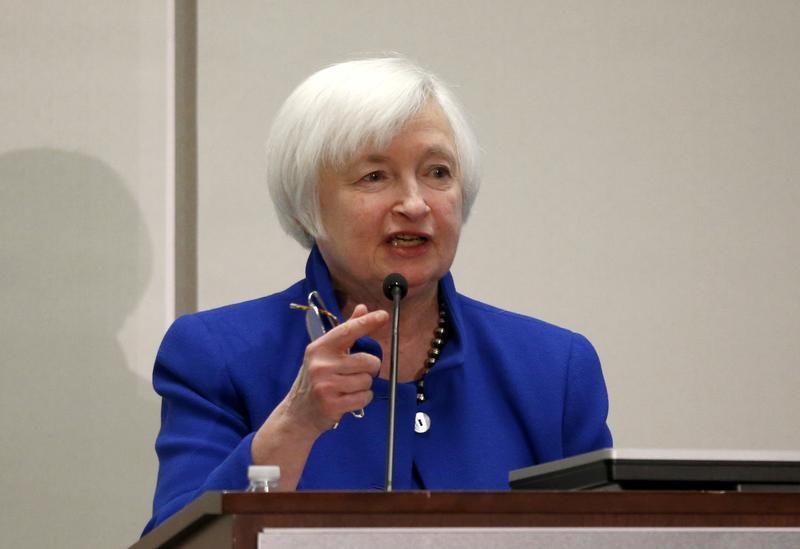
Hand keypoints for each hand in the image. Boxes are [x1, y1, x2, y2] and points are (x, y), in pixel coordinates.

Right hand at [284, 304, 388, 432]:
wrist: (297, 414)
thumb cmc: (315, 380)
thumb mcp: (325, 354)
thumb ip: (346, 332)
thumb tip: (362, 308)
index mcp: (320, 348)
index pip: (348, 331)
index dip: (367, 322)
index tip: (383, 315)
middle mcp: (321, 364)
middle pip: (368, 361)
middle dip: (369, 368)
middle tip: (356, 373)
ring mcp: (326, 385)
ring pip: (367, 381)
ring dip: (363, 386)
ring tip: (347, 388)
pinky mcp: (332, 404)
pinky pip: (364, 397)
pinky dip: (361, 399)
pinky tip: (347, 399)